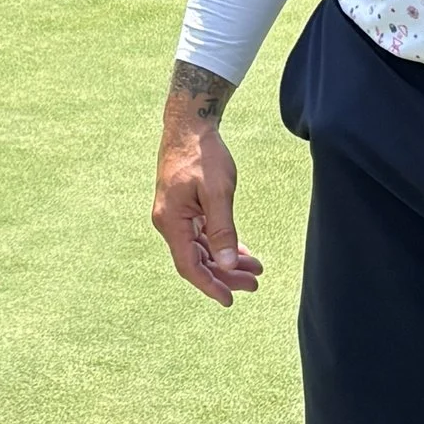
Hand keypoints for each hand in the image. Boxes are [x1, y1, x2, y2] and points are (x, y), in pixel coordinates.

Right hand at [152, 89, 263, 306]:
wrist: (189, 124)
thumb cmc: (203, 154)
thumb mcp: (218, 191)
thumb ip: (222, 229)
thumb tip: (224, 263)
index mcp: (171, 221)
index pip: (189, 266)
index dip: (210, 285)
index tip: (230, 300)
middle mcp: (169, 222)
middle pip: (197, 260)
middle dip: (225, 275)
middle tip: (254, 283)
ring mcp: (176, 216)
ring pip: (201, 249)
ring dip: (226, 261)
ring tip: (254, 269)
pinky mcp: (184, 209)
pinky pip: (202, 235)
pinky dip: (220, 245)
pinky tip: (240, 252)